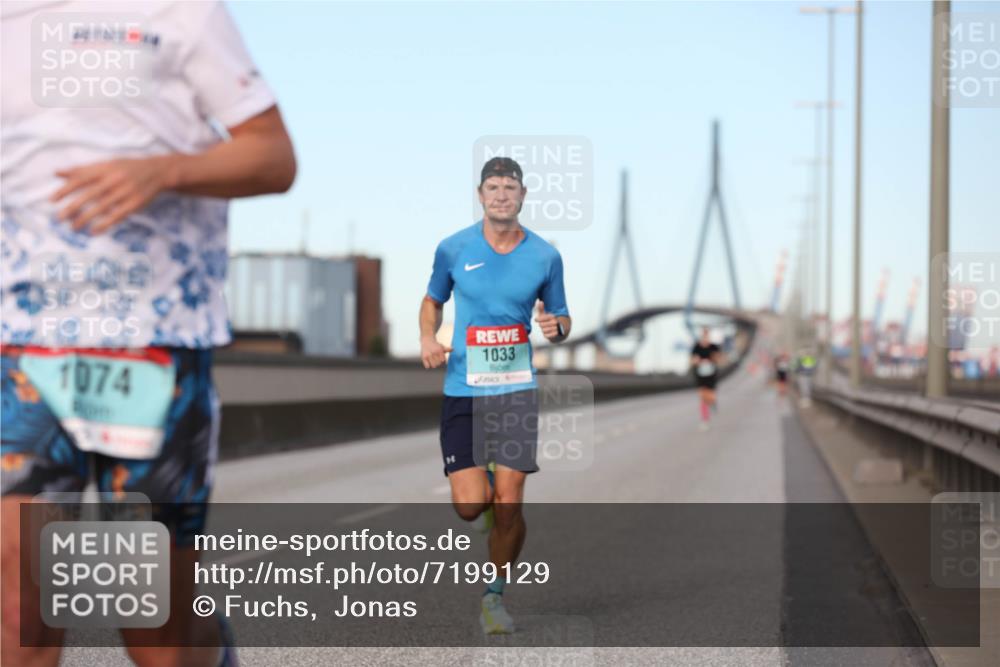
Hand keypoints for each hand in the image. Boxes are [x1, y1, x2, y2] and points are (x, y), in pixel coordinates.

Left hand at [50, 156, 175, 233]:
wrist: (158, 171)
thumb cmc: (127, 168)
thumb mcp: (105, 164)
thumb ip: (82, 170)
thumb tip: (56, 173)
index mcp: (104, 168)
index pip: (80, 179)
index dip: (65, 189)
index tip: (52, 201)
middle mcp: (114, 179)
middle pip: (90, 194)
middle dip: (73, 207)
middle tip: (59, 218)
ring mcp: (126, 192)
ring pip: (102, 207)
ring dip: (86, 218)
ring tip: (73, 228)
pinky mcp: (135, 203)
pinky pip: (118, 215)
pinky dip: (105, 224)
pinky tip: (94, 231)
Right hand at [421, 336, 451, 368]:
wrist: (427, 341)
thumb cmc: (436, 345)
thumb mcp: (442, 346)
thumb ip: (447, 349)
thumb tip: (452, 349)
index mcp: (439, 350)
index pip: (443, 360)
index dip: (442, 360)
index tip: (441, 358)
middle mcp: (434, 352)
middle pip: (438, 364)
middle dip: (438, 362)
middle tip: (436, 359)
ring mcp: (428, 355)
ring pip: (434, 366)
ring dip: (434, 364)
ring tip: (433, 360)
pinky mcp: (423, 357)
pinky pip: (427, 366)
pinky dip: (428, 365)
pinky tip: (428, 361)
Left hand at [534, 301, 559, 340]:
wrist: (560, 328)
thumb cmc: (549, 320)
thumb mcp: (545, 314)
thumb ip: (541, 308)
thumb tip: (540, 301)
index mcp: (552, 316)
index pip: (543, 318)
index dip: (538, 319)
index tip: (536, 319)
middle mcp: (555, 322)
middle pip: (541, 325)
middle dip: (541, 325)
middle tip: (543, 324)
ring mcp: (556, 329)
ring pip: (543, 330)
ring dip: (543, 330)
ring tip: (546, 328)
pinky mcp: (555, 335)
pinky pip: (546, 335)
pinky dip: (545, 334)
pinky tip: (547, 332)